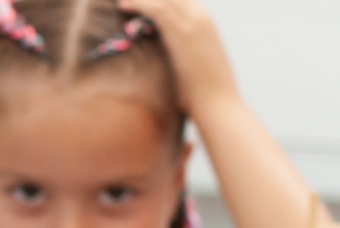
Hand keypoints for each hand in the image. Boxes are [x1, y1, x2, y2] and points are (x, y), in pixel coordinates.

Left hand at [117, 0, 238, 119]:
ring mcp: (194, 24)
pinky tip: (123, 5)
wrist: (218, 105)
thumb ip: (179, 53)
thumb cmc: (203, 93)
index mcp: (204, 24)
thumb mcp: (191, 65)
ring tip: (121, 0)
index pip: (179, 0)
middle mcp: (201, 18)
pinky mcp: (183, 33)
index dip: (158, 0)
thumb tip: (164, 58)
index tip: (137, 2)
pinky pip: (158, 9)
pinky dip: (139, 4)